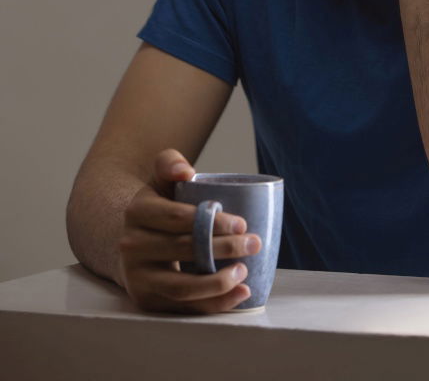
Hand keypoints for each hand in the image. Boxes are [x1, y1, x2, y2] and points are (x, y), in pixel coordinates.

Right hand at [117, 148, 261, 314]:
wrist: (132, 241)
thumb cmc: (158, 207)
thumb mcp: (159, 180)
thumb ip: (169, 163)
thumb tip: (186, 171)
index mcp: (137, 211)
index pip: (176, 216)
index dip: (211, 221)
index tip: (242, 224)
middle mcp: (132, 246)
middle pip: (183, 249)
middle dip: (224, 248)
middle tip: (254, 243)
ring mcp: (137, 277)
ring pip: (181, 286)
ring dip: (218, 283)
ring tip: (244, 271)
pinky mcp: (147, 300)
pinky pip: (183, 307)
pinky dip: (213, 304)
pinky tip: (239, 294)